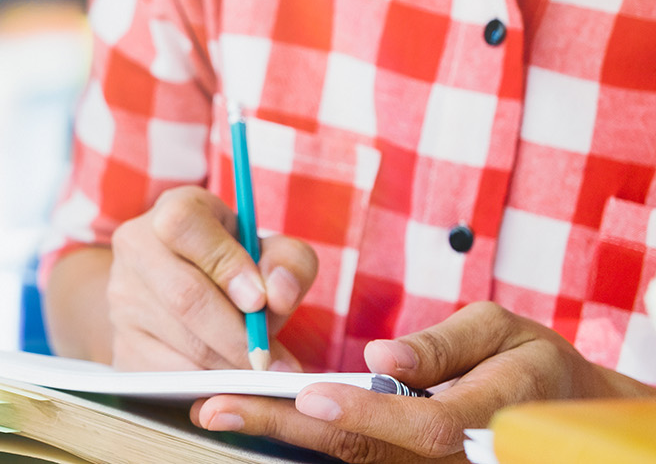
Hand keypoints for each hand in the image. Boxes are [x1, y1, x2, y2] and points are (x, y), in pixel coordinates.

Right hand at [105, 186, 317, 370]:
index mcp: (174, 209)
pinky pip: (168, 375)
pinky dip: (208, 385)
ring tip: (263, 372)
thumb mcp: (268, 251)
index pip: (184, 226)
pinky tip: (232, 382)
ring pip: (180, 341)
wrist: (178, 291)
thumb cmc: (235, 266)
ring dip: (230, 365)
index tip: (261, 301)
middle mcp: (136, 247)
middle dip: (237, 335)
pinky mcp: (122, 344)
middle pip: (184, 295)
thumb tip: (278, 295)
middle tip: (274, 362)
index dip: (225, 265)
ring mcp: (122, 298)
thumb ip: (288, 263)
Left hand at [189, 302, 655, 462]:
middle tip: (219, 408)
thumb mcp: (503, 331)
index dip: (363, 412)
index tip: (307, 396)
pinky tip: (255, 420)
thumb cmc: (531, 363)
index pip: (422, 424)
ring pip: (353, 461)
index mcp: (489, 415)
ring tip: (221, 412)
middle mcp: (457, 455)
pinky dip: (302, 443)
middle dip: (286, 429)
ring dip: (281, 439)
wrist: (564, 414)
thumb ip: (445, 344)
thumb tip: (382, 357)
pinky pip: (356, 459)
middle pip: (366, 451)